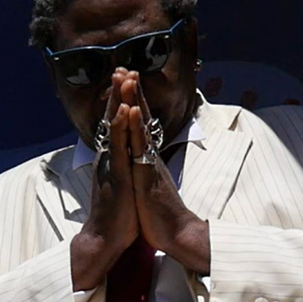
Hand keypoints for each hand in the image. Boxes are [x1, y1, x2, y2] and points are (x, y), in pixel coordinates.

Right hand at [71, 70, 138, 289]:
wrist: (106, 238)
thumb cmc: (117, 215)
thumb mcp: (121, 186)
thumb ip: (121, 171)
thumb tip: (123, 163)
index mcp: (112, 160)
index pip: (116, 125)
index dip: (119, 102)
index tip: (124, 82)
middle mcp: (108, 158)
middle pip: (113, 118)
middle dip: (118, 92)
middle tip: (121, 67)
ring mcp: (111, 164)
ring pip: (115, 127)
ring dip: (119, 100)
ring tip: (122, 77)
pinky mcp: (117, 175)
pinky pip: (119, 146)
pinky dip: (122, 126)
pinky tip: (124, 109)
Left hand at [123, 73, 210, 274]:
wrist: (176, 233)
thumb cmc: (161, 215)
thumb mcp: (149, 188)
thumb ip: (146, 173)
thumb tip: (143, 167)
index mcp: (148, 160)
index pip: (141, 126)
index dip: (134, 104)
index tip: (127, 85)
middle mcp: (150, 156)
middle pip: (142, 117)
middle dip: (134, 93)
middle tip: (126, 68)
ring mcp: (150, 163)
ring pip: (142, 126)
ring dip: (135, 100)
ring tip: (128, 77)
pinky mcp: (148, 174)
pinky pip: (141, 147)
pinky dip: (136, 127)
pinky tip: (131, 110)